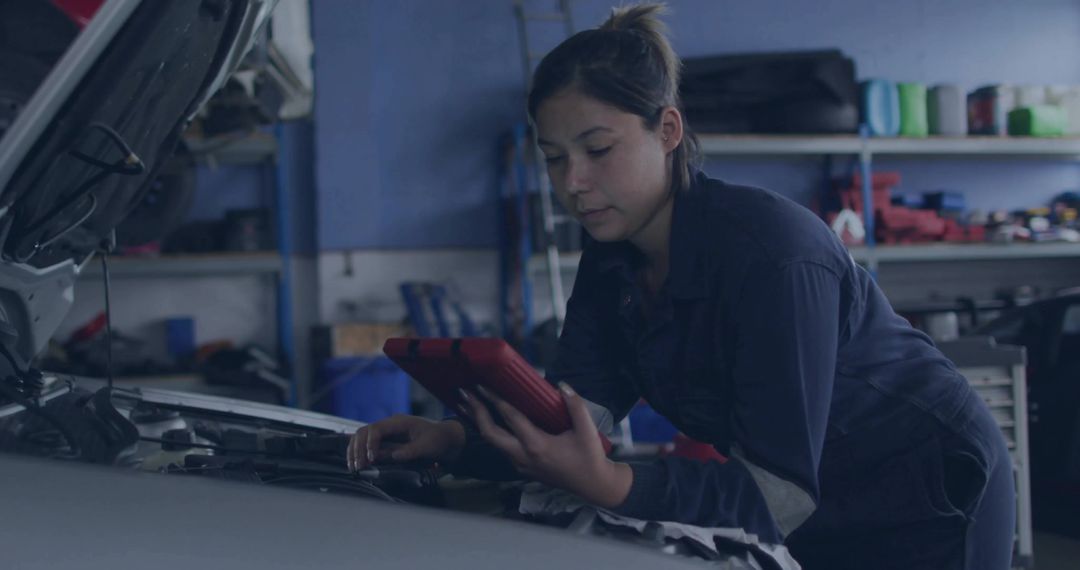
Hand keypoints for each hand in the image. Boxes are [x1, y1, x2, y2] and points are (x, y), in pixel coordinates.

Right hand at [346, 414, 465, 471]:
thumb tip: (393, 456)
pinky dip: (360, 453)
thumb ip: (410, 451)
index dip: (370, 443)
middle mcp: (389, 425)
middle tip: (357, 467)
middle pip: (364, 432)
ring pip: (362, 437)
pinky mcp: (386, 441)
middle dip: (358, 449)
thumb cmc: (438, 440)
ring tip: (354, 467)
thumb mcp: (427, 446)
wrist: (445, 438)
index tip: (370, 459)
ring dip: (355, 451)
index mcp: (399, 422)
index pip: (376, 429)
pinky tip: (358, 464)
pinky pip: (367, 444)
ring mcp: (386, 432)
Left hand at [462, 382, 632, 508]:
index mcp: (537, 446)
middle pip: (490, 434)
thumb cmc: (590, 457)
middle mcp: (523, 456)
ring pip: (492, 442)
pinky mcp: (522, 467)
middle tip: (464, 393)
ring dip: (478, 422)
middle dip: (475, 412)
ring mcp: (520, 464)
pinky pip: (500, 447)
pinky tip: (486, 419)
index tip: (482, 385)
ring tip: (466, 403)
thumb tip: (561, 385)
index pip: (511, 418)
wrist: (592, 485)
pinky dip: (490, 431)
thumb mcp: (587, 430)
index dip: (495, 400)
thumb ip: (575, 405)